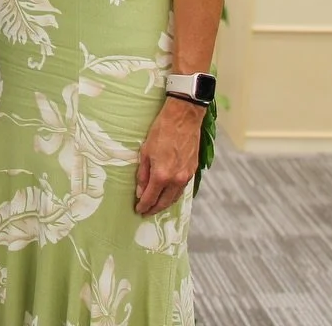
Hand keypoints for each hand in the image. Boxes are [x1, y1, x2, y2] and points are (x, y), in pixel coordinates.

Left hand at [135, 97, 205, 214]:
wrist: (183, 118)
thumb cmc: (161, 131)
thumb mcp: (145, 152)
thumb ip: (143, 174)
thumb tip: (140, 191)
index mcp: (162, 175)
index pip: (151, 197)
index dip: (143, 205)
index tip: (138, 210)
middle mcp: (176, 179)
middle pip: (164, 202)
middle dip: (154, 209)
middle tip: (146, 212)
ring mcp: (186, 176)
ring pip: (175, 197)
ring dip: (165, 204)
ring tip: (156, 207)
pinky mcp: (193, 170)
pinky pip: (182, 189)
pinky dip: (174, 195)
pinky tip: (168, 195)